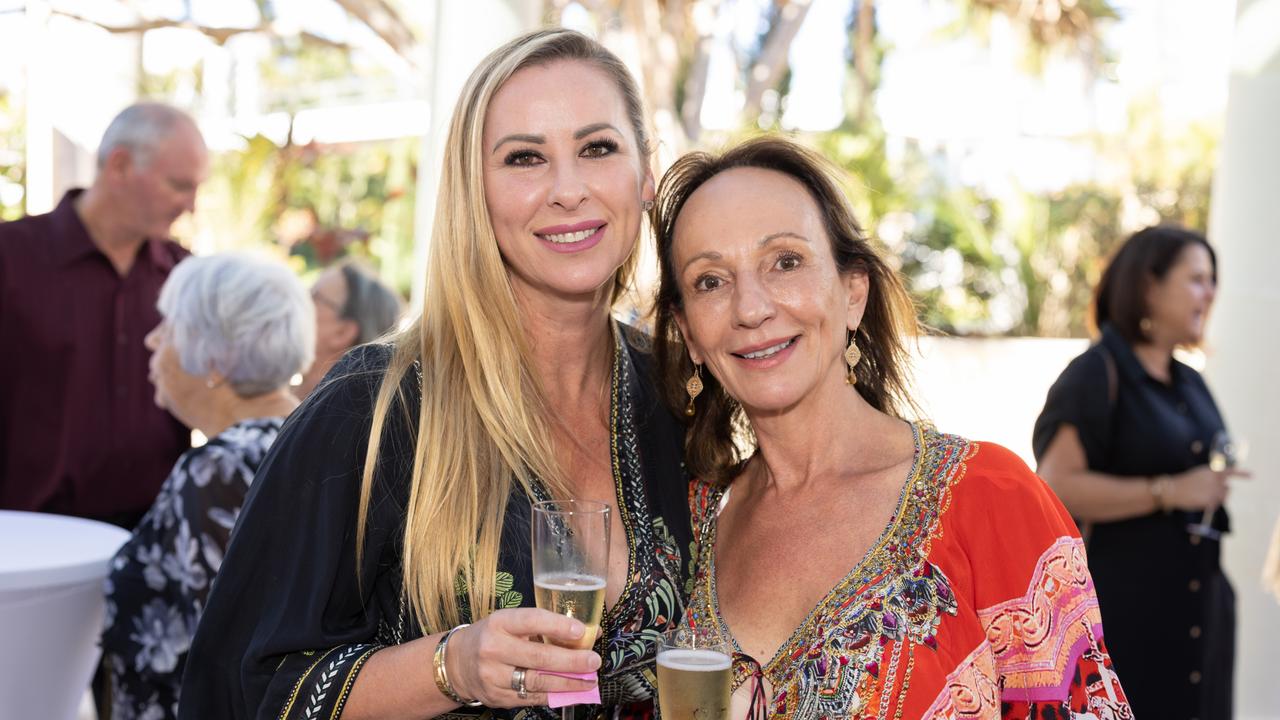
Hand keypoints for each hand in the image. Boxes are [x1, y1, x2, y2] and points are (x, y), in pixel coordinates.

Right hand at [445, 608, 601, 707]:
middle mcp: (493, 649)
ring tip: (589, 680)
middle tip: (593, 661)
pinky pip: (531, 698)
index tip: (581, 630)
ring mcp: (493, 676)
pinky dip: (553, 695)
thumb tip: (587, 633)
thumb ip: (544, 627)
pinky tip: (570, 692)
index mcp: (499, 623)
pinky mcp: (496, 697)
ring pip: (537, 682)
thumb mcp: (511, 623)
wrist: (458, 663)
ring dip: (567, 683)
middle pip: (539, 657)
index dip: (558, 625)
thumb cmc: (493, 637)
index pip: (532, 620)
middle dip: (571, 661)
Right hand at [1168, 465, 1247, 510]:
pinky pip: (1216, 504)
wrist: (1172, 490)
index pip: (1229, 472)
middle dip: (1221, 491)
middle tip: (1210, 494)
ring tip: (1202, 497)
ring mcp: (1213, 491)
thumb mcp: (1198, 475)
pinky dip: (1210, 504)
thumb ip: (1212, 479)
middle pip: (1227, 488)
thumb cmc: (1183, 483)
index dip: (1241, 474)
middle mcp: (1214, 480)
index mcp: (1211, 471)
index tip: (1252, 475)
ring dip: (1216, 498)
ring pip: (1223, 497)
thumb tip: (1226, 488)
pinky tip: (1200, 501)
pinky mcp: (1210, 500)